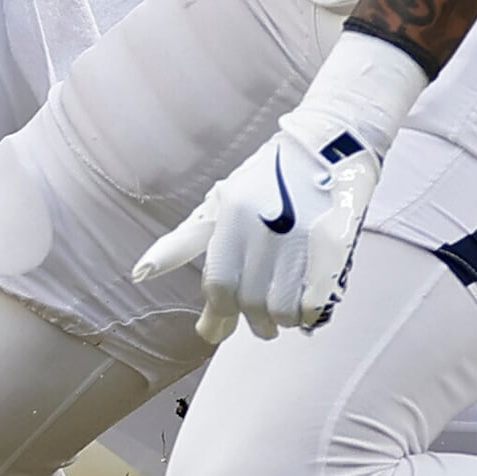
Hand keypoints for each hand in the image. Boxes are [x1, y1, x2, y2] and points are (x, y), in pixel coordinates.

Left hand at [138, 33, 427, 342]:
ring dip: (282, 321)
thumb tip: (140, 273)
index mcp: (231, 213)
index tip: (214, 332)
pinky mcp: (336, 244)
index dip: (217, 314)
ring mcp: (302, 236)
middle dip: (254, 323)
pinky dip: (310, 315)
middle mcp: (264, 225)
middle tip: (261, 326)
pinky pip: (317, 301)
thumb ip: (184, 241)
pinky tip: (308, 309)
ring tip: (283, 316)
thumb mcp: (220, 201)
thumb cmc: (267, 178)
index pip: (218, 283)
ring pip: (284, 308)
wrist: (329, 144)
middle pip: (251, 301)